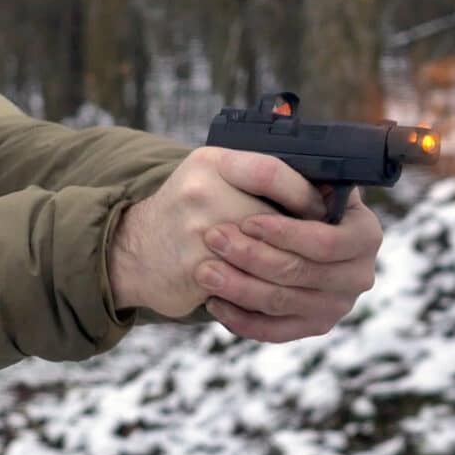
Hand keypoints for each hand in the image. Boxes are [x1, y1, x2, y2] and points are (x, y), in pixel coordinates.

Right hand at [107, 147, 321, 317]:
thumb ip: (256, 175)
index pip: (271, 172)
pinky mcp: (197, 272)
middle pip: (274, 221)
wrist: (132, 251)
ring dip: (289, 269)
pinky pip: (250, 284)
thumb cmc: (186, 211)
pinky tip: (278, 290)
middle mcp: (201, 194)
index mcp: (210, 164)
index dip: (303, 194)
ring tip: (304, 270)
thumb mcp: (210, 175)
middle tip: (322, 248)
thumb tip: (322, 190)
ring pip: (268, 258)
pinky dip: (268, 289)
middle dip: (302, 239)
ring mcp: (197, 235)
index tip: (318, 208)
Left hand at [197, 187, 381, 341]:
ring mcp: (336, 305)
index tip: (246, 221)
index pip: (326, 242)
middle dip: (251, 256)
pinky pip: (275, 331)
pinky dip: (242, 319)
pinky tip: (215, 303)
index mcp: (364, 234)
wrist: (290, 232)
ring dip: (239, 287)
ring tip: (205, 271)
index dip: (285, 234)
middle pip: (299, 273)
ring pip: (281, 302)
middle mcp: (358, 274)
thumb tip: (266, 170)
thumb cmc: (291, 198)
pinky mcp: (312, 327)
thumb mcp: (295, 176)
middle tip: (212, 239)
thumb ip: (285, 174)